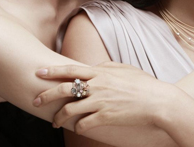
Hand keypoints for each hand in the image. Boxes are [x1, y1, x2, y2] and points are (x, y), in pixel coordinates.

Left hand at [34, 62, 180, 133]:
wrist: (157, 101)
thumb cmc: (143, 84)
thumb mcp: (124, 68)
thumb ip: (106, 66)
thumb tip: (94, 66)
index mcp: (100, 72)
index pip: (70, 70)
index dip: (52, 71)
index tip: (38, 72)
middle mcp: (97, 86)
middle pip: (64, 89)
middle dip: (46, 95)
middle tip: (35, 100)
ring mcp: (100, 101)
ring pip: (70, 110)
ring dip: (58, 117)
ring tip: (54, 122)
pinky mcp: (105, 117)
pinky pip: (83, 123)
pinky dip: (77, 126)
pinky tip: (77, 128)